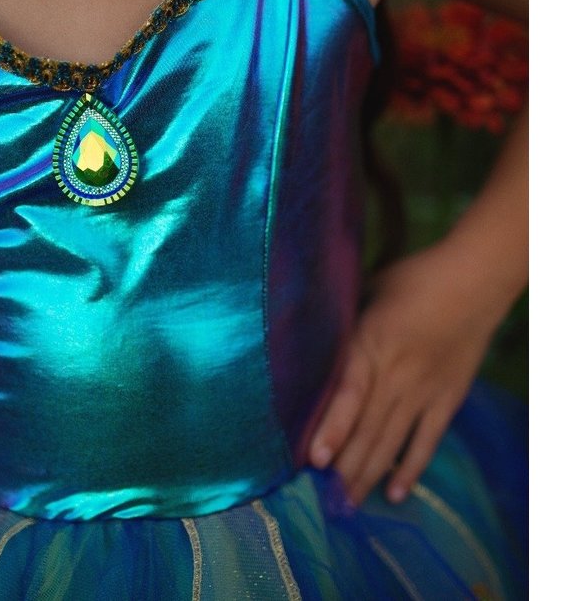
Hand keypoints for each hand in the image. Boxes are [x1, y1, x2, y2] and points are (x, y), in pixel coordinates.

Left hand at [307, 241, 512, 505]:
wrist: (474, 279)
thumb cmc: (413, 278)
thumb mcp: (367, 292)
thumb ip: (343, 323)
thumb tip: (307, 338)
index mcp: (371, 344)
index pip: (348, 394)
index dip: (331, 427)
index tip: (315, 458)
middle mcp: (396, 373)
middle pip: (368, 427)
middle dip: (345, 466)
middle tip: (323, 499)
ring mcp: (425, 389)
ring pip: (392, 439)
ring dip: (370, 473)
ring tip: (350, 503)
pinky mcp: (448, 398)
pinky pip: (427, 439)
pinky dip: (411, 467)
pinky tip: (394, 492)